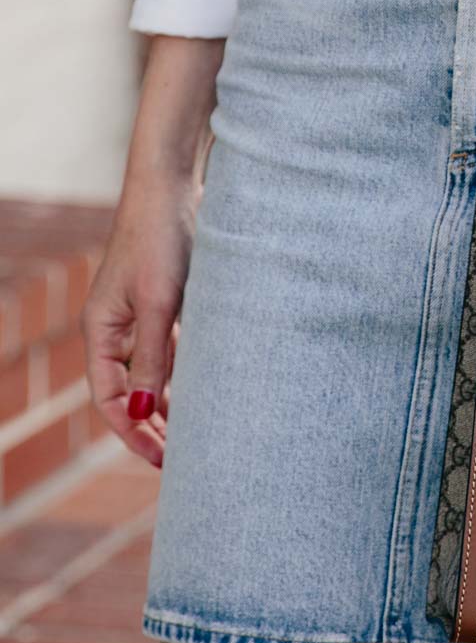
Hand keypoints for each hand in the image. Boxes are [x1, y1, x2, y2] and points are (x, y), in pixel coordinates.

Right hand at [81, 171, 199, 468]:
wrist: (173, 182)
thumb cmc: (162, 237)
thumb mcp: (160, 302)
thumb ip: (153, 357)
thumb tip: (145, 414)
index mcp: (102, 330)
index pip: (111, 399)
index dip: (134, 433)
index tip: (163, 461)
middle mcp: (115, 326)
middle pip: (129, 391)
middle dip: (152, 425)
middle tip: (185, 458)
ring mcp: (139, 312)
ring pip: (151, 370)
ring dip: (170, 400)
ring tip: (198, 433)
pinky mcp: (164, 297)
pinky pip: (168, 347)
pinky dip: (182, 370)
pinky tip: (206, 387)